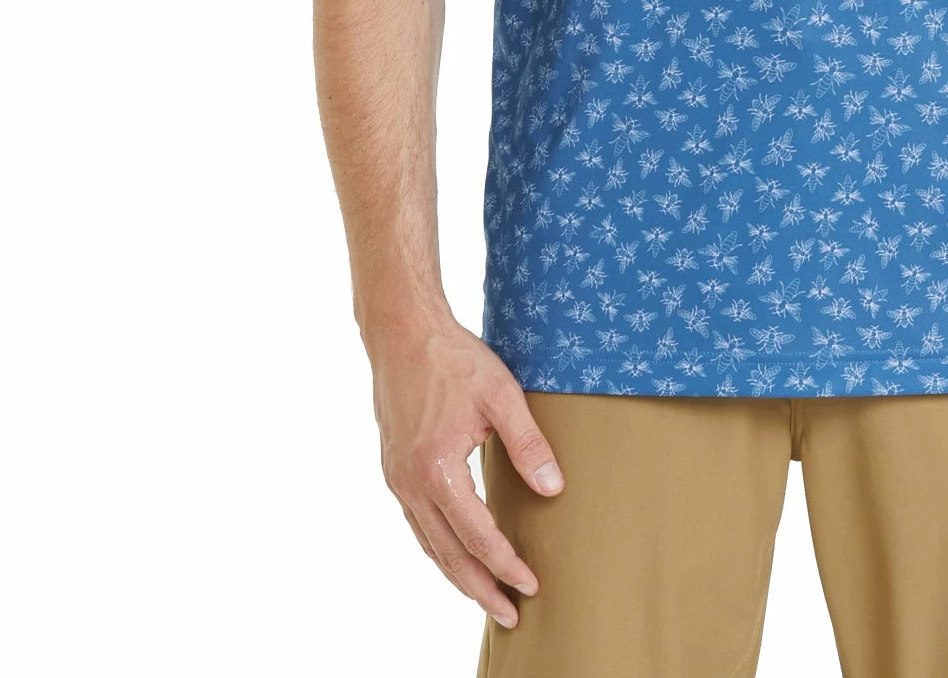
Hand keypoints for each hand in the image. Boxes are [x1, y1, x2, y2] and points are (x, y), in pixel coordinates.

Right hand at [366, 312, 564, 627]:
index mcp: (437, 471)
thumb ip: (528, 444)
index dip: (505, 564)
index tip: (531, 585)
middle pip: (448, 555)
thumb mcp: (501, 395)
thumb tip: (553, 489)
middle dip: (480, 589)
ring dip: (458, 574)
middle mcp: (411, 485)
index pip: (477, 536)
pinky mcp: (394, 469)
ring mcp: (398, 480)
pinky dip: (438, 548)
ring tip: (486, 596)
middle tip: (510, 615)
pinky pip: (418, 524)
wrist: (402, 332)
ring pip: (429, 544)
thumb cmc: (453, 360)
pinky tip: (455, 553)